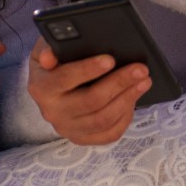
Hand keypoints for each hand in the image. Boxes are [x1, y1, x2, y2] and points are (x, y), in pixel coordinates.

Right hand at [24, 39, 150, 144]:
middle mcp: (52, 111)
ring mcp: (67, 128)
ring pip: (103, 119)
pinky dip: (125, 117)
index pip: (65, 79)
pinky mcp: (81, 138)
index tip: (110, 59)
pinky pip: (109, 134)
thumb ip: (47, 48)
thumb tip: (49, 57)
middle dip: (119, 83)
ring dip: (128, 99)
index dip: (88, 69)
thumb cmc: (54, 63)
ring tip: (144, 82)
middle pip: (91, 101)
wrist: (48, 90)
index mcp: (41, 87)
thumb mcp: (45, 49)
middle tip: (140, 69)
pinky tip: (134, 100)